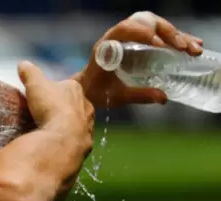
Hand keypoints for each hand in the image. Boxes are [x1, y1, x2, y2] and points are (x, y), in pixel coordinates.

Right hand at [18, 61, 93, 139]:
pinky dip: (72, 138)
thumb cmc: (50, 106)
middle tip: (51, 113)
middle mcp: (86, 104)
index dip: (58, 89)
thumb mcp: (35, 85)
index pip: (68, 85)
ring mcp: (89, 124)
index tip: (48, 95)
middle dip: (66, 106)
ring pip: (80, 120)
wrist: (64, 136)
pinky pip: (79, 137)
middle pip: (75, 103)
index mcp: (75, 88)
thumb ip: (30, 73)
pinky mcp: (88, 141)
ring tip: (57, 129)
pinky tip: (62, 141)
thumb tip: (22, 63)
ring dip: (71, 123)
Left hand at [77, 11, 203, 107]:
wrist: (88, 89)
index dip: (143, 34)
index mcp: (107, 45)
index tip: (160, 46)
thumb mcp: (117, 95)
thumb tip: (163, 97)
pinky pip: (160, 35)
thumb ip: (138, 95)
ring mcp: (130, 36)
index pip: (125, 29)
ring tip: (193, 48)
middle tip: (183, 48)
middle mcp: (118, 35)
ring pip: (156, 26)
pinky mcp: (139, 42)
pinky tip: (193, 45)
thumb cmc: (97, 92)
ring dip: (176, 35)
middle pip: (146, 23)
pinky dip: (176, 39)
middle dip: (167, 33)